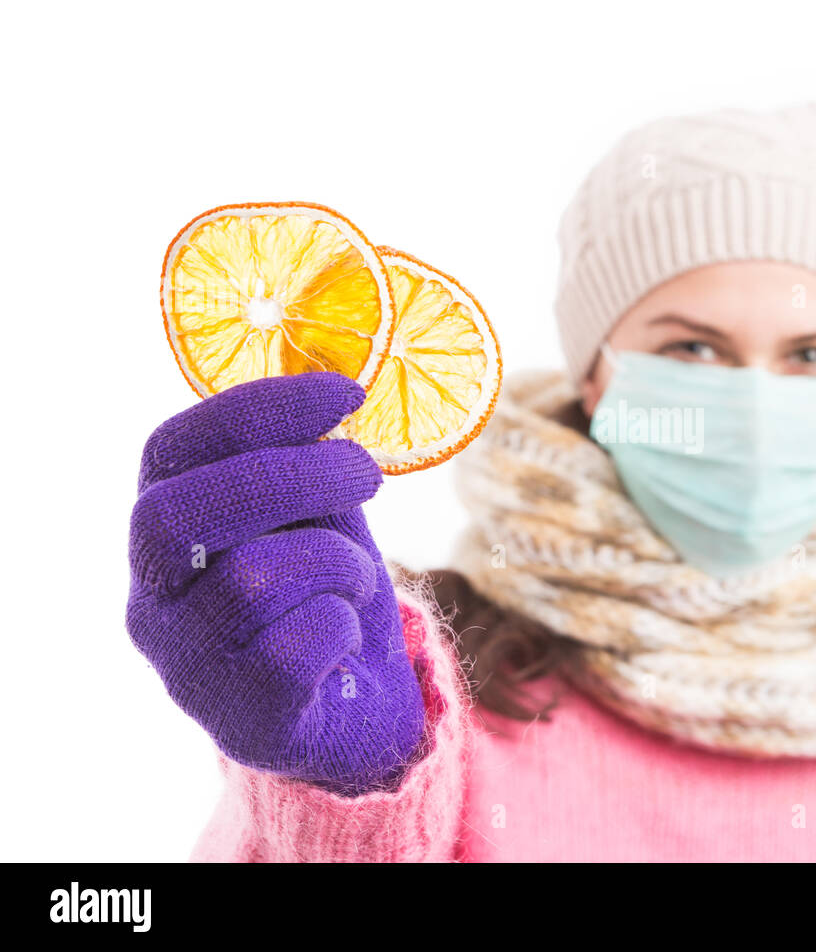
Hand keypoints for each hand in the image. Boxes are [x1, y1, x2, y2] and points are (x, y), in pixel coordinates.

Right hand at [126, 373, 424, 794]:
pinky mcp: (239, 720)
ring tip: (354, 580)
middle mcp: (152, 599)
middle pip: (189, 510)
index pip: (171, 449)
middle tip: (367, 473)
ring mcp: (186, 666)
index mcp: (163, 533)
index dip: (255, 409)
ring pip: (257, 577)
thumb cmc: (327, 597)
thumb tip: (329, 401)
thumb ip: (307, 467)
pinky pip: (297, 645)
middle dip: (294, 475)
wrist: (359, 711)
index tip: (344, 391)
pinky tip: (343, 637)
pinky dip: (343, 624)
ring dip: (336, 563)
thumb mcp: (316, 517)